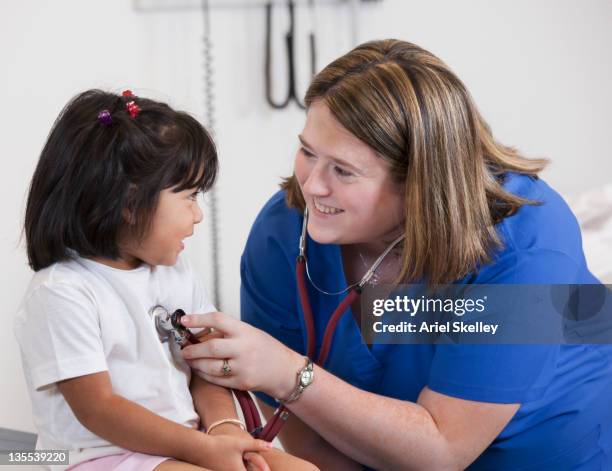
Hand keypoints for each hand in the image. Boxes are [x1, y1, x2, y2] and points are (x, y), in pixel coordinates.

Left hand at [181, 312, 303, 399]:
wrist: (286, 371)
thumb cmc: (266, 349)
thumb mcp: (251, 333)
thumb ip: (229, 333)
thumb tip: (201, 332)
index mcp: (245, 331)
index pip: (218, 320)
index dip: (198, 319)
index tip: (184, 320)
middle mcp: (244, 348)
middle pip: (211, 347)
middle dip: (193, 349)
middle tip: (184, 350)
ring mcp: (243, 367)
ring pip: (210, 367)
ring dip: (196, 364)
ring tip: (190, 360)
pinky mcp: (242, 383)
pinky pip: (216, 380)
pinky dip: (205, 375)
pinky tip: (201, 371)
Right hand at [195, 432, 271, 470]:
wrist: (199, 448)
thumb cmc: (220, 445)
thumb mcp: (241, 443)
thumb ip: (257, 445)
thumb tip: (271, 445)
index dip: (262, 470)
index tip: (268, 469)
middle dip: (254, 469)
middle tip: (263, 466)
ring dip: (245, 468)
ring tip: (252, 463)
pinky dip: (238, 469)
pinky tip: (238, 463)